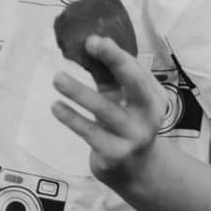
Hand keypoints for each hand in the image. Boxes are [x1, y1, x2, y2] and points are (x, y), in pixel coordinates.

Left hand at [52, 36, 166, 186]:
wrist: (134, 171)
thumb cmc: (124, 124)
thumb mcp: (121, 99)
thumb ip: (108, 76)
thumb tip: (86, 45)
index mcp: (154, 97)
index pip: (135, 70)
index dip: (115, 53)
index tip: (94, 40)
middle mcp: (149, 116)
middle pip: (134, 84)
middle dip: (115, 61)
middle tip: (90, 44)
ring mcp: (134, 137)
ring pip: (106, 109)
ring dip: (80, 92)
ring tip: (57, 79)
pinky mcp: (115, 154)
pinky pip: (90, 133)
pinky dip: (72, 119)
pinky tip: (56, 107)